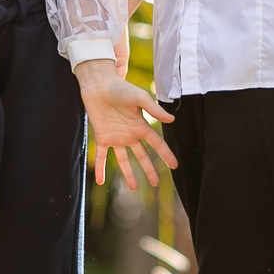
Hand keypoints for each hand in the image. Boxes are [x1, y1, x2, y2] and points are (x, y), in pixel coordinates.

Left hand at [74, 59, 176, 191]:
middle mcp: (130, 135)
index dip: (166, 155)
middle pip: (142, 156)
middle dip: (149, 170)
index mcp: (141, 126)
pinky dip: (100, 169)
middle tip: (155, 183)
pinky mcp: (101, 138)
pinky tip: (100, 182)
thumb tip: (172, 120)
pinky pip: (101, 156)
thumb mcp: (140, 98)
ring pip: (124, 160)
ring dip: (128, 174)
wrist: (99, 85)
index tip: (175, 166)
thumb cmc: (120, 88)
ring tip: (133, 188)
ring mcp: (116, 138)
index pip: (157, 144)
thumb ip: (155, 110)